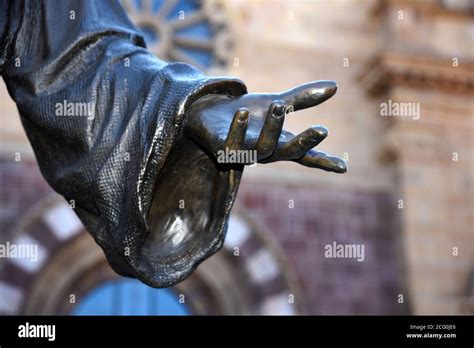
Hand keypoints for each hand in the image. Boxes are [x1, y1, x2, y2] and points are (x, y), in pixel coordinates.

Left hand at [184, 80, 346, 172]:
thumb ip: (302, 99)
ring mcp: (244, 153)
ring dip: (273, 127)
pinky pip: (232, 145)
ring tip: (278, 104)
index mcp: (280, 143)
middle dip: (305, 142)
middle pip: (289, 152)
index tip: (343, 168)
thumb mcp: (275, 103)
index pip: (305, 154)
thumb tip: (335, 86)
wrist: (207, 113)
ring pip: (263, 148)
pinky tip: (242, 112)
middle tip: (322, 129)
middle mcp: (265, 152)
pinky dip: (238, 129)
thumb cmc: (245, 113)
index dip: (323, 161)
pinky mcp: (222, 150)